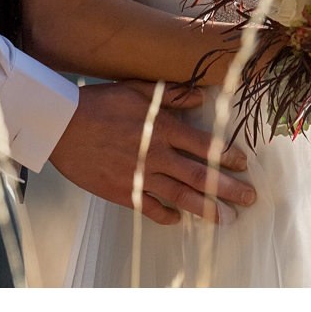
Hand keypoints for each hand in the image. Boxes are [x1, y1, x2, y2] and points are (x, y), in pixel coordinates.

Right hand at [47, 80, 256, 226]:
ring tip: (227, 219)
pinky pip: (149, 209)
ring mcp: (139, 176)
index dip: (227, 157)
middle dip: (228, 189)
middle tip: (249, 199)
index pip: (204, 146)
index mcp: (161, 128)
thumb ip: (171, 95)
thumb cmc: (99, 102)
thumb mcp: (137, 89)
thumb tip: (200, 98)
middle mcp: (155, 155)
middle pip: (200, 176)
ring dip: (206, 209)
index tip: (244, 165)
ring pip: (180, 197)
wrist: (61, 125)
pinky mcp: (121, 191)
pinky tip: (179, 221)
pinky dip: (165, 216)